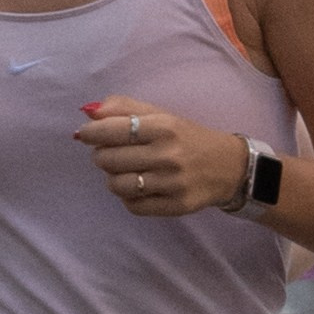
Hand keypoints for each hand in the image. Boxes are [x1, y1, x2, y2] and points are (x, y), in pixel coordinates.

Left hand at [76, 94, 252, 217]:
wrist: (228, 166)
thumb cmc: (186, 137)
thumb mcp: (160, 114)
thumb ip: (124, 108)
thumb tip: (89, 111)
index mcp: (163, 126)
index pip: (112, 130)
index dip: (91, 133)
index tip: (86, 134)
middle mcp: (168, 155)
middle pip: (109, 159)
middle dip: (101, 155)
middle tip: (109, 153)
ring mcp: (172, 183)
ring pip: (117, 185)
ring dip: (112, 178)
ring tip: (123, 171)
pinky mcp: (175, 206)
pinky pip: (133, 206)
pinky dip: (129, 197)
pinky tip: (138, 187)